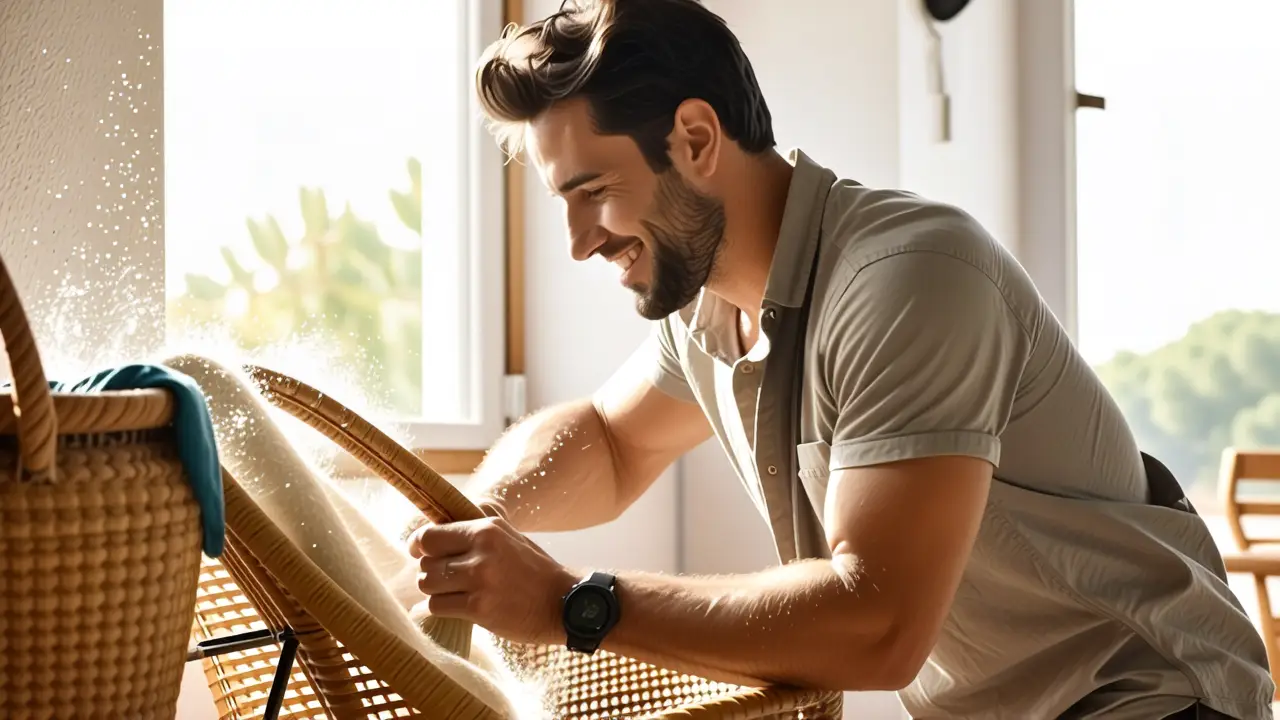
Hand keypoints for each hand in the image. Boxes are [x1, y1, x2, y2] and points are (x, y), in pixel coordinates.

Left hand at [406, 516, 577, 644]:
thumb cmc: (532, 570)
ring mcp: (480, 581)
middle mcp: (481, 552)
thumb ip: (474, 531)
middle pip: (426, 562)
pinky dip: (438, 609)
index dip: (417, 544)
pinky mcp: (480, 609)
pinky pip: (437, 607)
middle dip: (429, 571)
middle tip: (443, 578)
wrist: (562, 602)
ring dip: (433, 591)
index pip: (430, 535)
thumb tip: (433, 530)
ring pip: (428, 585)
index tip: (417, 551)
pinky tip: (452, 608)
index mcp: (487, 530)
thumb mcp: (508, 536)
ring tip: (449, 593)